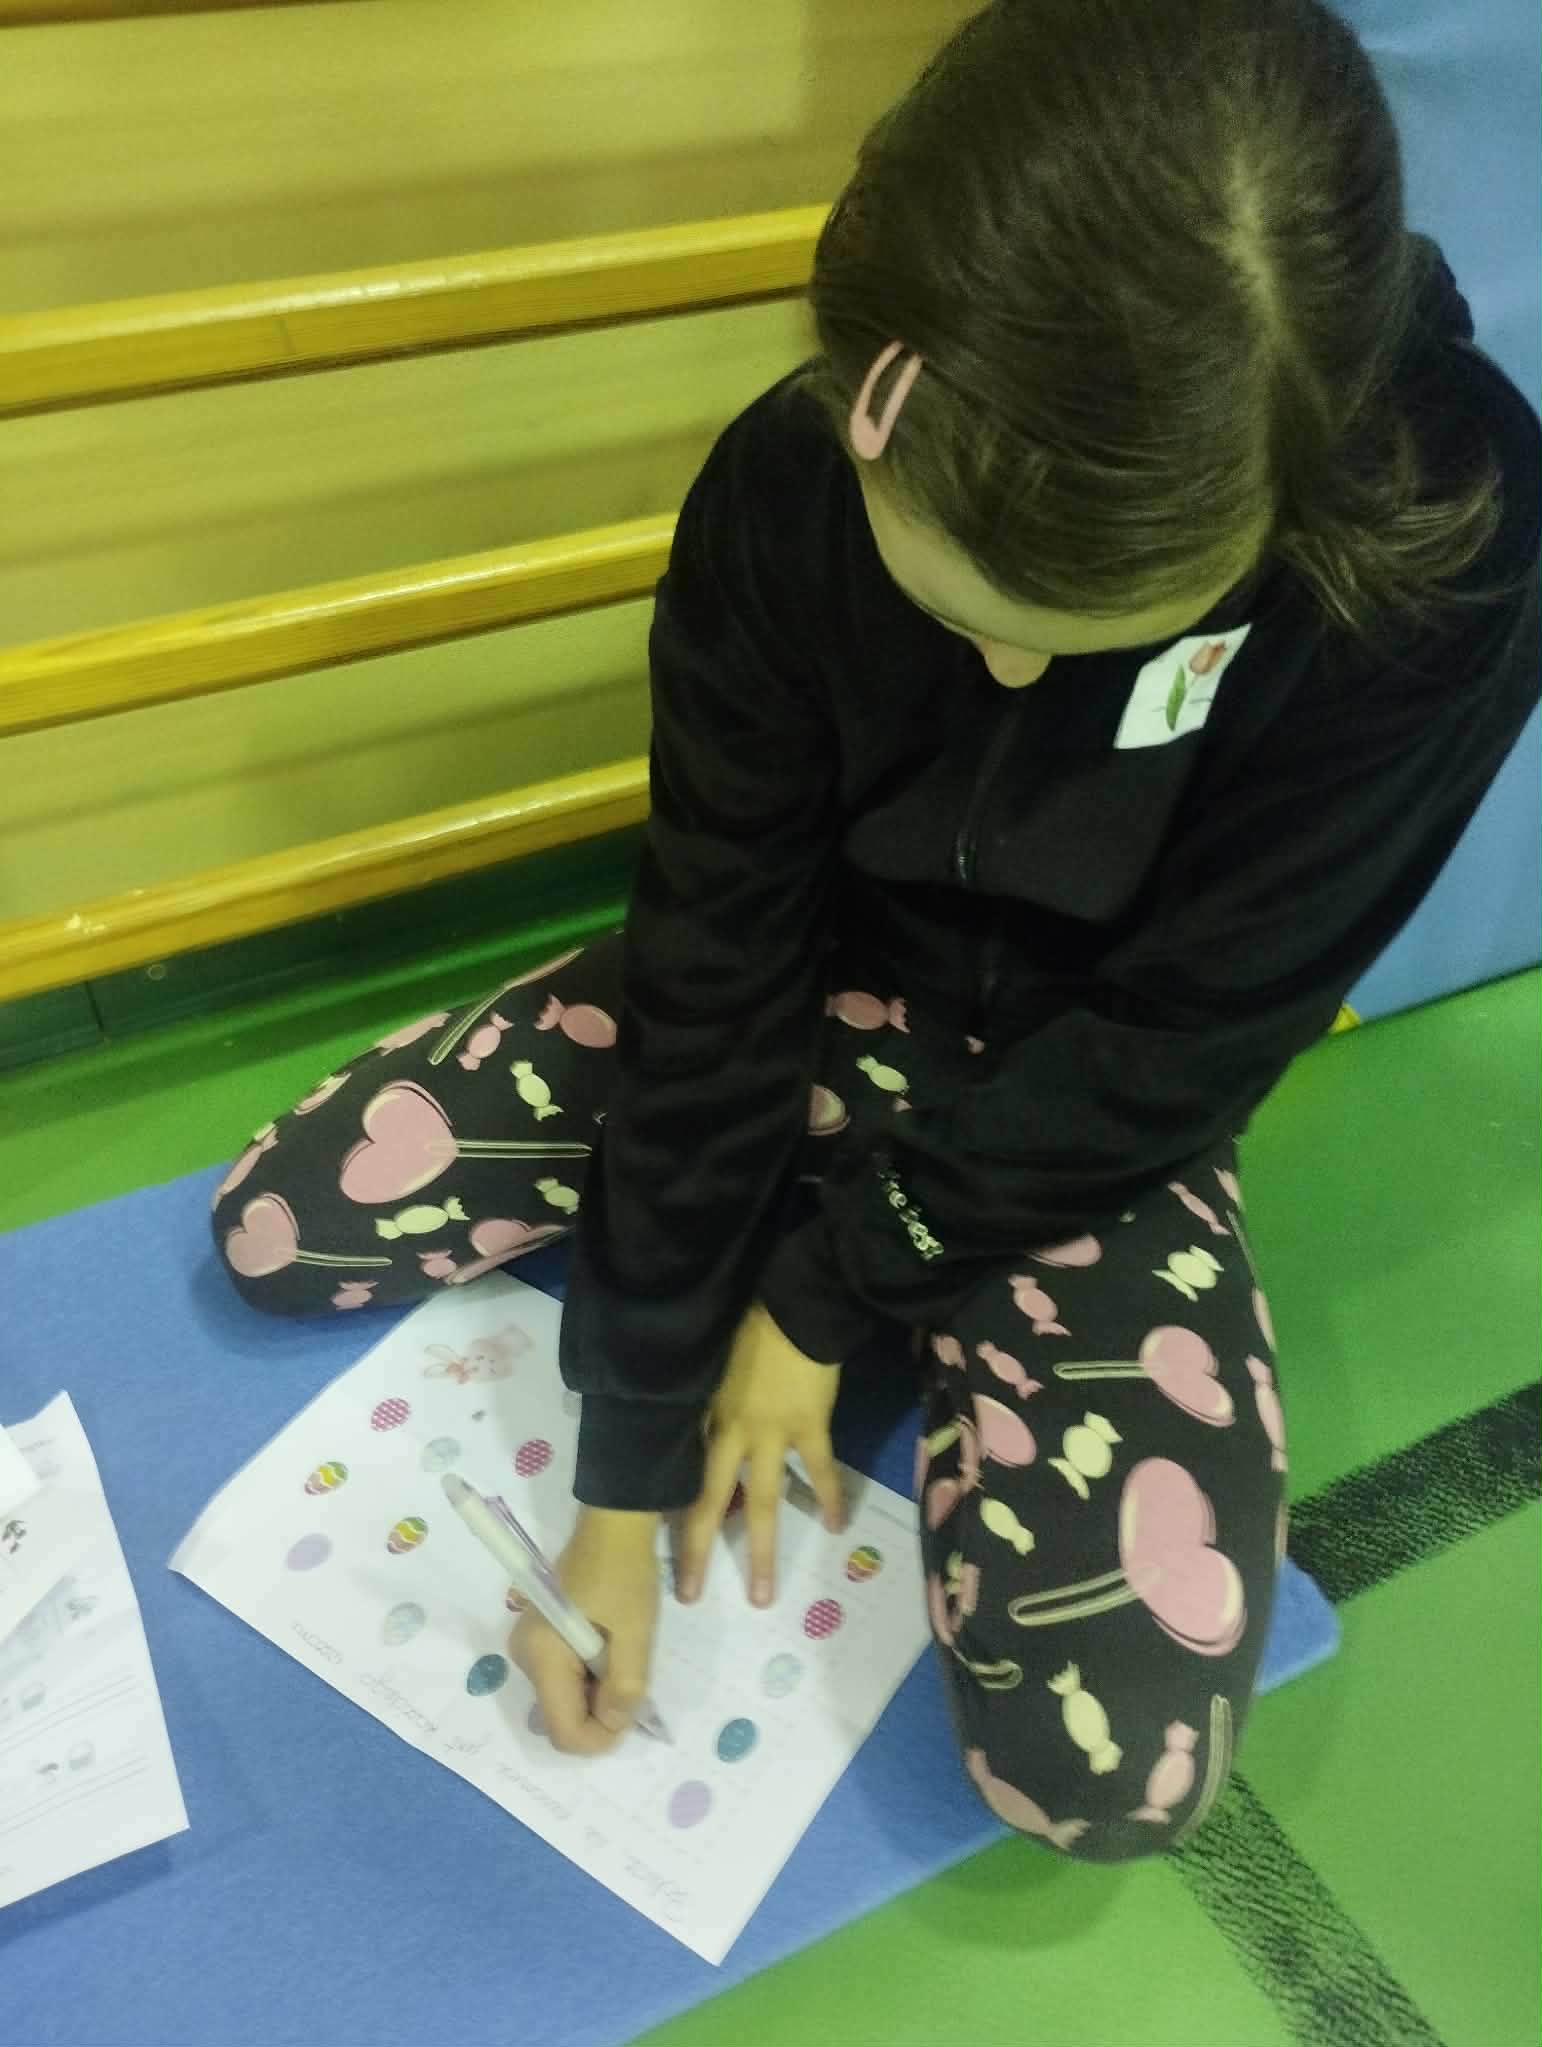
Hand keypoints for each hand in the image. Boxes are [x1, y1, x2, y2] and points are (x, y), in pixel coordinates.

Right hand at [509, 1505, 659, 1754]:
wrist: (614, 1522)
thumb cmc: (625, 1572)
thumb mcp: (636, 1631)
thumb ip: (626, 1687)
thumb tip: (615, 1726)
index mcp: (541, 1655)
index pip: (564, 1731)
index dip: (602, 1737)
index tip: (635, 1713)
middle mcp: (525, 1656)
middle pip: (563, 1717)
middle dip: (602, 1712)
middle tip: (634, 1676)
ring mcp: (529, 1646)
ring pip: (566, 1699)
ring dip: (599, 1692)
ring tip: (624, 1654)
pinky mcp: (540, 1637)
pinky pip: (566, 1677)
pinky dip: (592, 1674)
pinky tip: (612, 1648)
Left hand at [677, 1300, 844, 1608]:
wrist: (792, 1303)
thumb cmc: (747, 1324)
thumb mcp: (708, 1362)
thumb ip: (699, 1398)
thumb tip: (681, 1419)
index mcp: (702, 1416)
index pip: (676, 1472)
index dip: (665, 1508)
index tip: (651, 1544)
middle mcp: (729, 1433)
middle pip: (708, 1501)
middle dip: (697, 1550)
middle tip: (689, 1595)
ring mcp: (770, 1434)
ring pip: (762, 1502)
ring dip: (761, 1550)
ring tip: (761, 1594)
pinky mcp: (809, 1426)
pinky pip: (820, 1471)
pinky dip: (830, 1497)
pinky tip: (837, 1525)